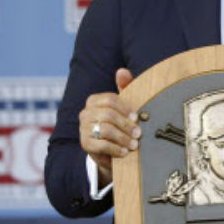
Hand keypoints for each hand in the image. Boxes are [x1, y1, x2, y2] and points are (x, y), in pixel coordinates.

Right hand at [78, 68, 139, 186]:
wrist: (111, 149)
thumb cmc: (121, 123)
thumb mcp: (125, 105)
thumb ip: (126, 87)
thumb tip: (122, 71)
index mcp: (95, 101)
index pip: (110, 100)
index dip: (125, 108)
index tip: (137, 117)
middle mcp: (86, 113)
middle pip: (109, 115)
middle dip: (126, 125)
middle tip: (139, 134)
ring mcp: (84, 128)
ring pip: (106, 130)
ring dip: (124, 138)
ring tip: (135, 144)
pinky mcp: (85, 144)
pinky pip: (102, 145)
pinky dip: (116, 149)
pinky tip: (125, 152)